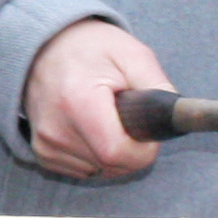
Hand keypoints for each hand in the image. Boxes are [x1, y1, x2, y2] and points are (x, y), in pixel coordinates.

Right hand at [22, 16, 172, 182]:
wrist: (46, 46)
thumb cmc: (92, 48)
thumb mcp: (133, 55)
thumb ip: (158, 87)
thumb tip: (175, 120)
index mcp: (78, 101)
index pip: (117, 153)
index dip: (143, 149)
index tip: (145, 131)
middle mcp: (55, 129)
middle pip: (111, 165)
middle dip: (131, 150)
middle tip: (127, 118)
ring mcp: (45, 144)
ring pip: (101, 171)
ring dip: (113, 153)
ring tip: (105, 118)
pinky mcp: (42, 153)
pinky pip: (84, 170)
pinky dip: (95, 155)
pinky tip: (90, 128)